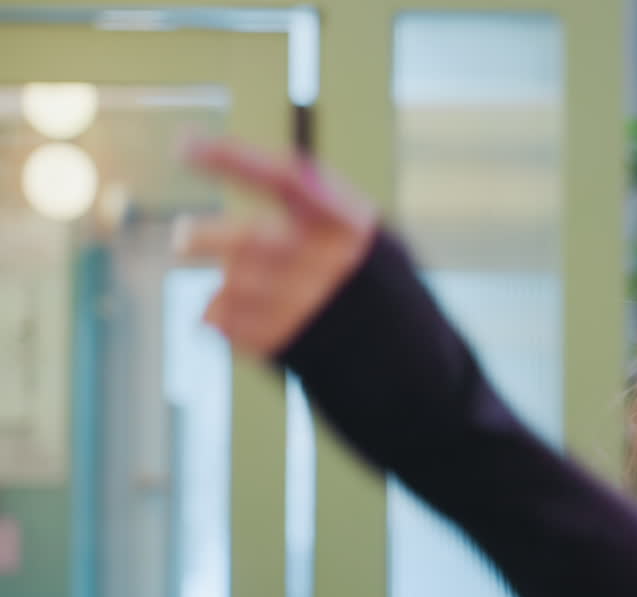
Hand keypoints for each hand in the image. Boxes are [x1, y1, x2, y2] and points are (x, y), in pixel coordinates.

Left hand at [177, 137, 377, 356]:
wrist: (409, 367)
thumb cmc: (379, 294)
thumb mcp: (368, 241)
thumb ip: (319, 208)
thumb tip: (266, 176)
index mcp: (350, 225)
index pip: (284, 178)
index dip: (231, 159)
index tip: (185, 145)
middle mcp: (328, 262)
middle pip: (246, 242)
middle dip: (205, 238)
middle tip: (182, 238)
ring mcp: (306, 306)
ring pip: (231, 282)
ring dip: (227, 285)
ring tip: (250, 292)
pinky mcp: (283, 344)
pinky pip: (225, 322)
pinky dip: (222, 318)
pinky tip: (251, 320)